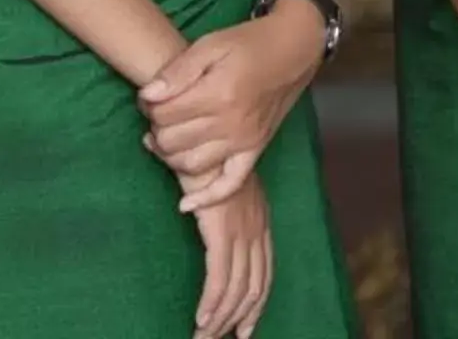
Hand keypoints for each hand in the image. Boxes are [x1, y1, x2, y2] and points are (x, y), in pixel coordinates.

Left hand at [138, 13, 323, 204]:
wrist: (292, 51)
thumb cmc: (247, 44)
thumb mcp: (209, 45)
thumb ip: (177, 72)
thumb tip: (147, 95)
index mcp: (217, 93)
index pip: (165, 114)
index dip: (147, 105)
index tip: (148, 97)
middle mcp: (231, 124)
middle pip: (174, 141)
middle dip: (156, 129)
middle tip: (156, 115)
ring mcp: (244, 142)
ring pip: (192, 165)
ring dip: (170, 157)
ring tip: (164, 139)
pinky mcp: (255, 152)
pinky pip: (230, 185)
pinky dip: (206, 198)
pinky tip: (186, 205)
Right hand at [183, 169, 272, 338]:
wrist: (197, 139)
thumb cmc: (200, 157)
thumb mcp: (217, 183)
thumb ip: (210, 201)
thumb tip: (192, 211)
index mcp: (259, 221)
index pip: (264, 274)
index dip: (256, 305)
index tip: (244, 328)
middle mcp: (256, 230)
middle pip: (254, 288)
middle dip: (239, 319)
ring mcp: (241, 233)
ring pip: (237, 291)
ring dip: (220, 319)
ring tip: (203, 338)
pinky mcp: (222, 234)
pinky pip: (220, 281)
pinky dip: (212, 304)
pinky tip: (202, 321)